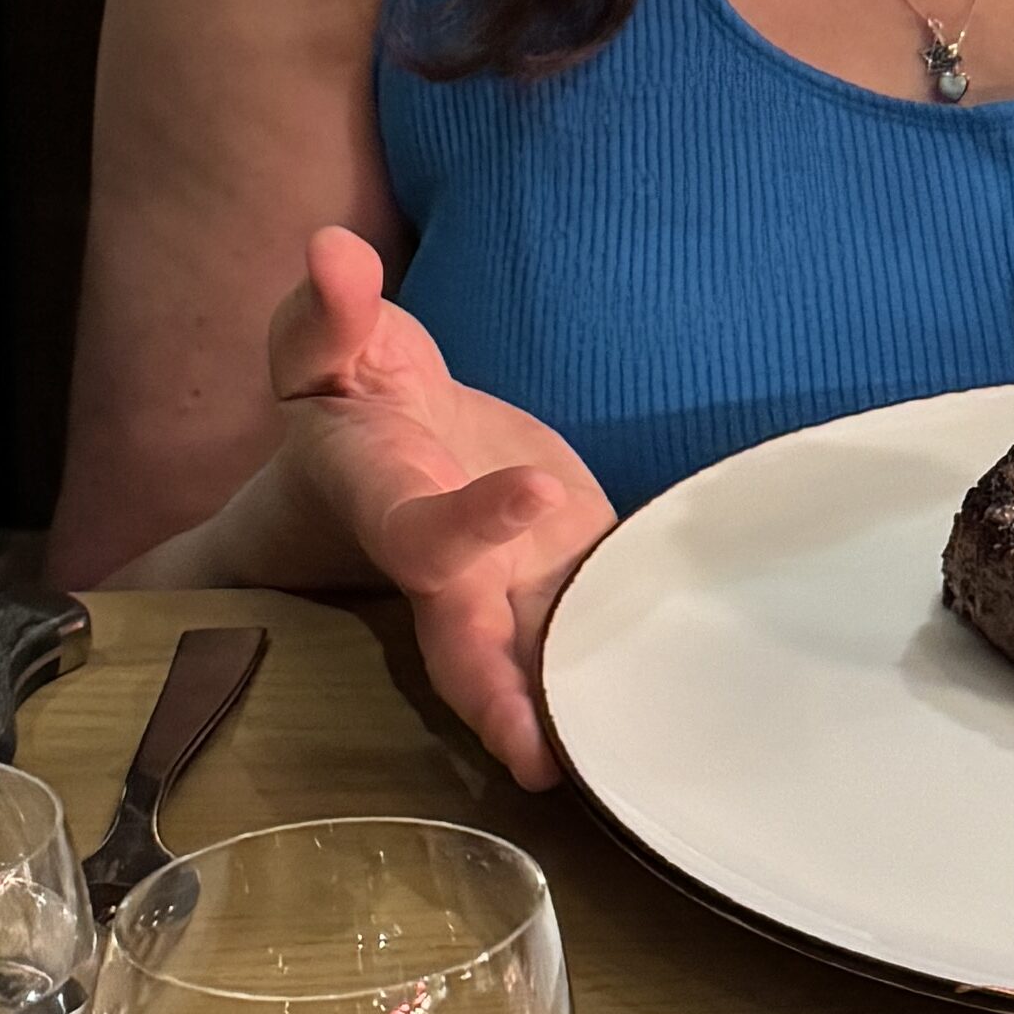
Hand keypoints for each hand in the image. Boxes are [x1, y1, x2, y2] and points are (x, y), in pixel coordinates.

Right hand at [258, 227, 615, 783]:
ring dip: (569, 715)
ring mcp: (507, 591)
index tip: (536, 489)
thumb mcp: (324, 347)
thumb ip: (330, 312)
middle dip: (496, 697)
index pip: (425, 529)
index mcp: (390, 504)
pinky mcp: (562, 584)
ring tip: (623, 762)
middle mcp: (448, 571)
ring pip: (532, 667)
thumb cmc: (350, 396)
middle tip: (536, 754)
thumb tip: (334, 251)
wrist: (387, 447)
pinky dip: (633, 674)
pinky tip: (689, 715)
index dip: (474, 521)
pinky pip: (596, 636)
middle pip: (463, 647)